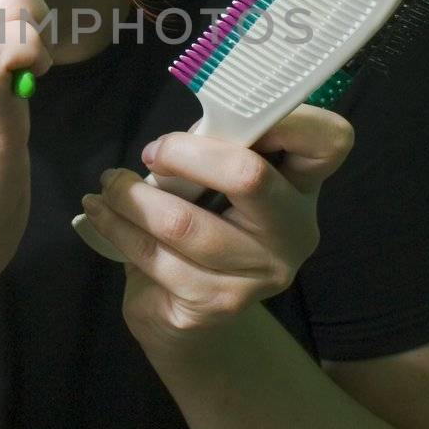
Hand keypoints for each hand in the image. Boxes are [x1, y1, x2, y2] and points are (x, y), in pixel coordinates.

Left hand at [79, 107, 354, 350]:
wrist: (193, 316)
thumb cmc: (204, 224)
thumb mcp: (217, 181)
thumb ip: (215, 150)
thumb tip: (178, 136)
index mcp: (303, 186)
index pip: (328, 141)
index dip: (290, 117)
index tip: (231, 113)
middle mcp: (295, 231)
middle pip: (249, 176)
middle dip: (184, 155)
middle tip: (150, 152)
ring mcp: (260, 274)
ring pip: (184, 223)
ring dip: (131, 198)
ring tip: (108, 186)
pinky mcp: (217, 304)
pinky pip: (156, 257)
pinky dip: (117, 228)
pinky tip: (101, 214)